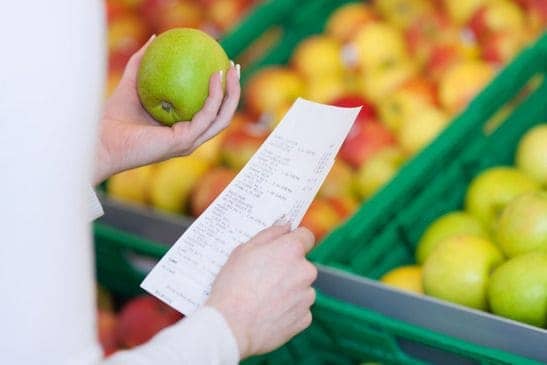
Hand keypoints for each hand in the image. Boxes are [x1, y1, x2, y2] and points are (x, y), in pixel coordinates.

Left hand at [94, 35, 240, 184]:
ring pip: (221, 118)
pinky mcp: (184, 142)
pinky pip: (206, 116)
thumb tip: (154, 38)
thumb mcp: (131, 83)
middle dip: (234, 92)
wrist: (101, 140)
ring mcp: (189, 142)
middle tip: (235, 67)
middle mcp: (189, 138)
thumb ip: (142, 63)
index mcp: (181, 130)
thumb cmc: (112, 118)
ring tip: (232, 70)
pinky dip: (214, 96)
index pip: (209, 112)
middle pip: (222, 116)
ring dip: (232, 94)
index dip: (221, 92)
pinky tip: (214, 76)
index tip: (222, 67)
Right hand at [206, 225, 316, 358]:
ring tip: (263, 299)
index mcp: (291, 250)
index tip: (283, 247)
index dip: (293, 240)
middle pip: (302, 264)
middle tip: (263, 278)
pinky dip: (288, 310)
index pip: (306, 236)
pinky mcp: (305, 318)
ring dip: (288, 290)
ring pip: (301, 287)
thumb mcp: (243, 250)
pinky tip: (268, 313)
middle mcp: (305, 271)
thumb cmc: (233, 286)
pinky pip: (299, 309)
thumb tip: (285, 225)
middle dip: (287, 268)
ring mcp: (307, 296)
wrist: (231, 326)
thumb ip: (269, 234)